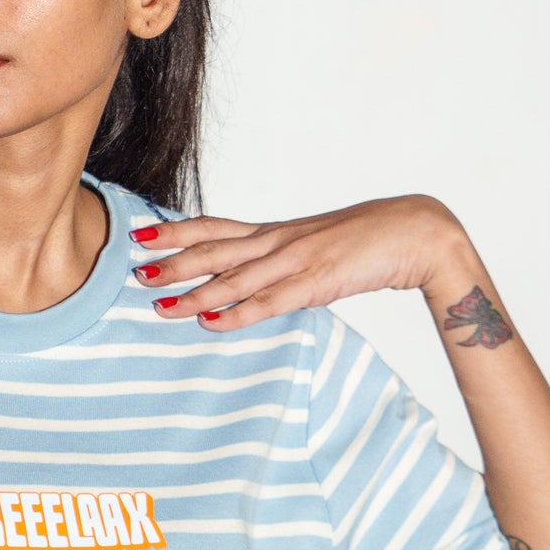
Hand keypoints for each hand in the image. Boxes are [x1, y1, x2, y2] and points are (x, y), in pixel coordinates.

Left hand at [127, 194, 469, 329]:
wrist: (417, 232)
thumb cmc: (370, 240)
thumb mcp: (318, 247)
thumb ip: (286, 262)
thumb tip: (260, 280)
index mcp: (278, 232)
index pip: (216, 227)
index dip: (176, 230)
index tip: (141, 234)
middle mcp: (279, 242)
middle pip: (213, 250)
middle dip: (171, 261)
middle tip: (132, 270)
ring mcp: (296, 261)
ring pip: (233, 278)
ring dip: (192, 292)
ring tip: (158, 305)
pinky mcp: (316, 284)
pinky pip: (268, 303)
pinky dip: (237, 313)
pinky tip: (210, 323)